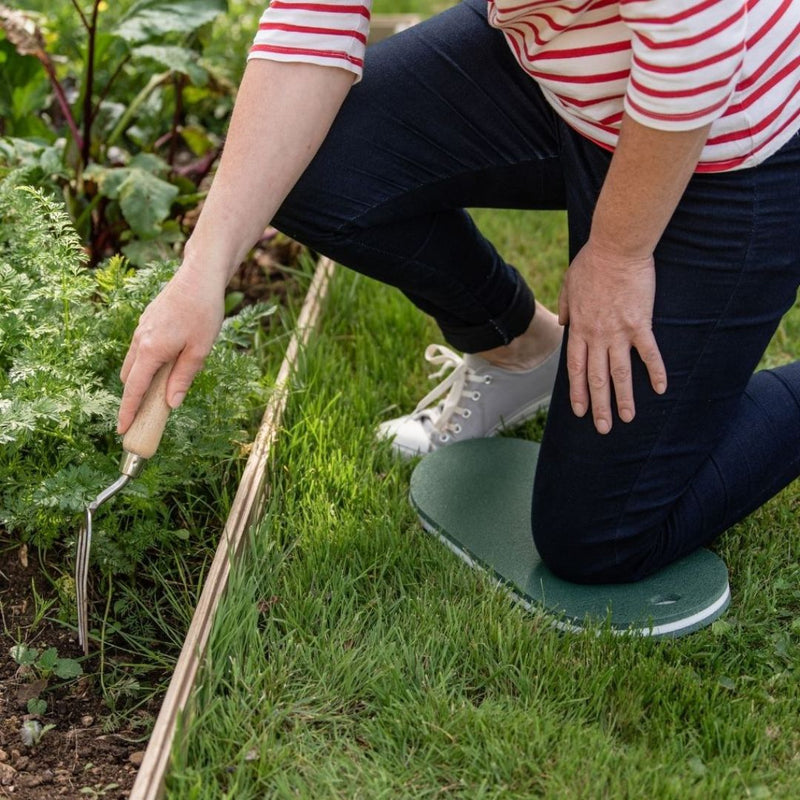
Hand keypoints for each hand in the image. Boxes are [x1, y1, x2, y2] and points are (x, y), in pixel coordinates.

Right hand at [117, 262, 225, 433]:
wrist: (200, 277)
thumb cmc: (203, 312)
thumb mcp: (199, 350)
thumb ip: (183, 378)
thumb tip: (171, 403)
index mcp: (151, 350)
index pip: (134, 389)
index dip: (128, 411)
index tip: (122, 430)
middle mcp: (140, 340)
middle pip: (129, 377)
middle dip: (134, 398)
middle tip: (146, 416)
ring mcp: (142, 329)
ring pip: (134, 362)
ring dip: (142, 379)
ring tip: (160, 391)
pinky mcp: (147, 322)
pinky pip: (141, 349)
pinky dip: (147, 362)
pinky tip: (168, 363)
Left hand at [558, 239, 666, 433]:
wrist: (616, 248)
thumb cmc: (592, 263)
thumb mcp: (568, 284)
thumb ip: (565, 306)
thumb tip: (562, 323)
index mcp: (579, 328)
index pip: (576, 368)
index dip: (578, 391)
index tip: (579, 411)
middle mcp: (597, 336)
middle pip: (596, 378)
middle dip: (598, 405)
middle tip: (602, 428)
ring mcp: (618, 332)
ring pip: (620, 373)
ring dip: (623, 398)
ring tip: (627, 419)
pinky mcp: (641, 324)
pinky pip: (649, 353)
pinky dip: (655, 372)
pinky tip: (660, 389)